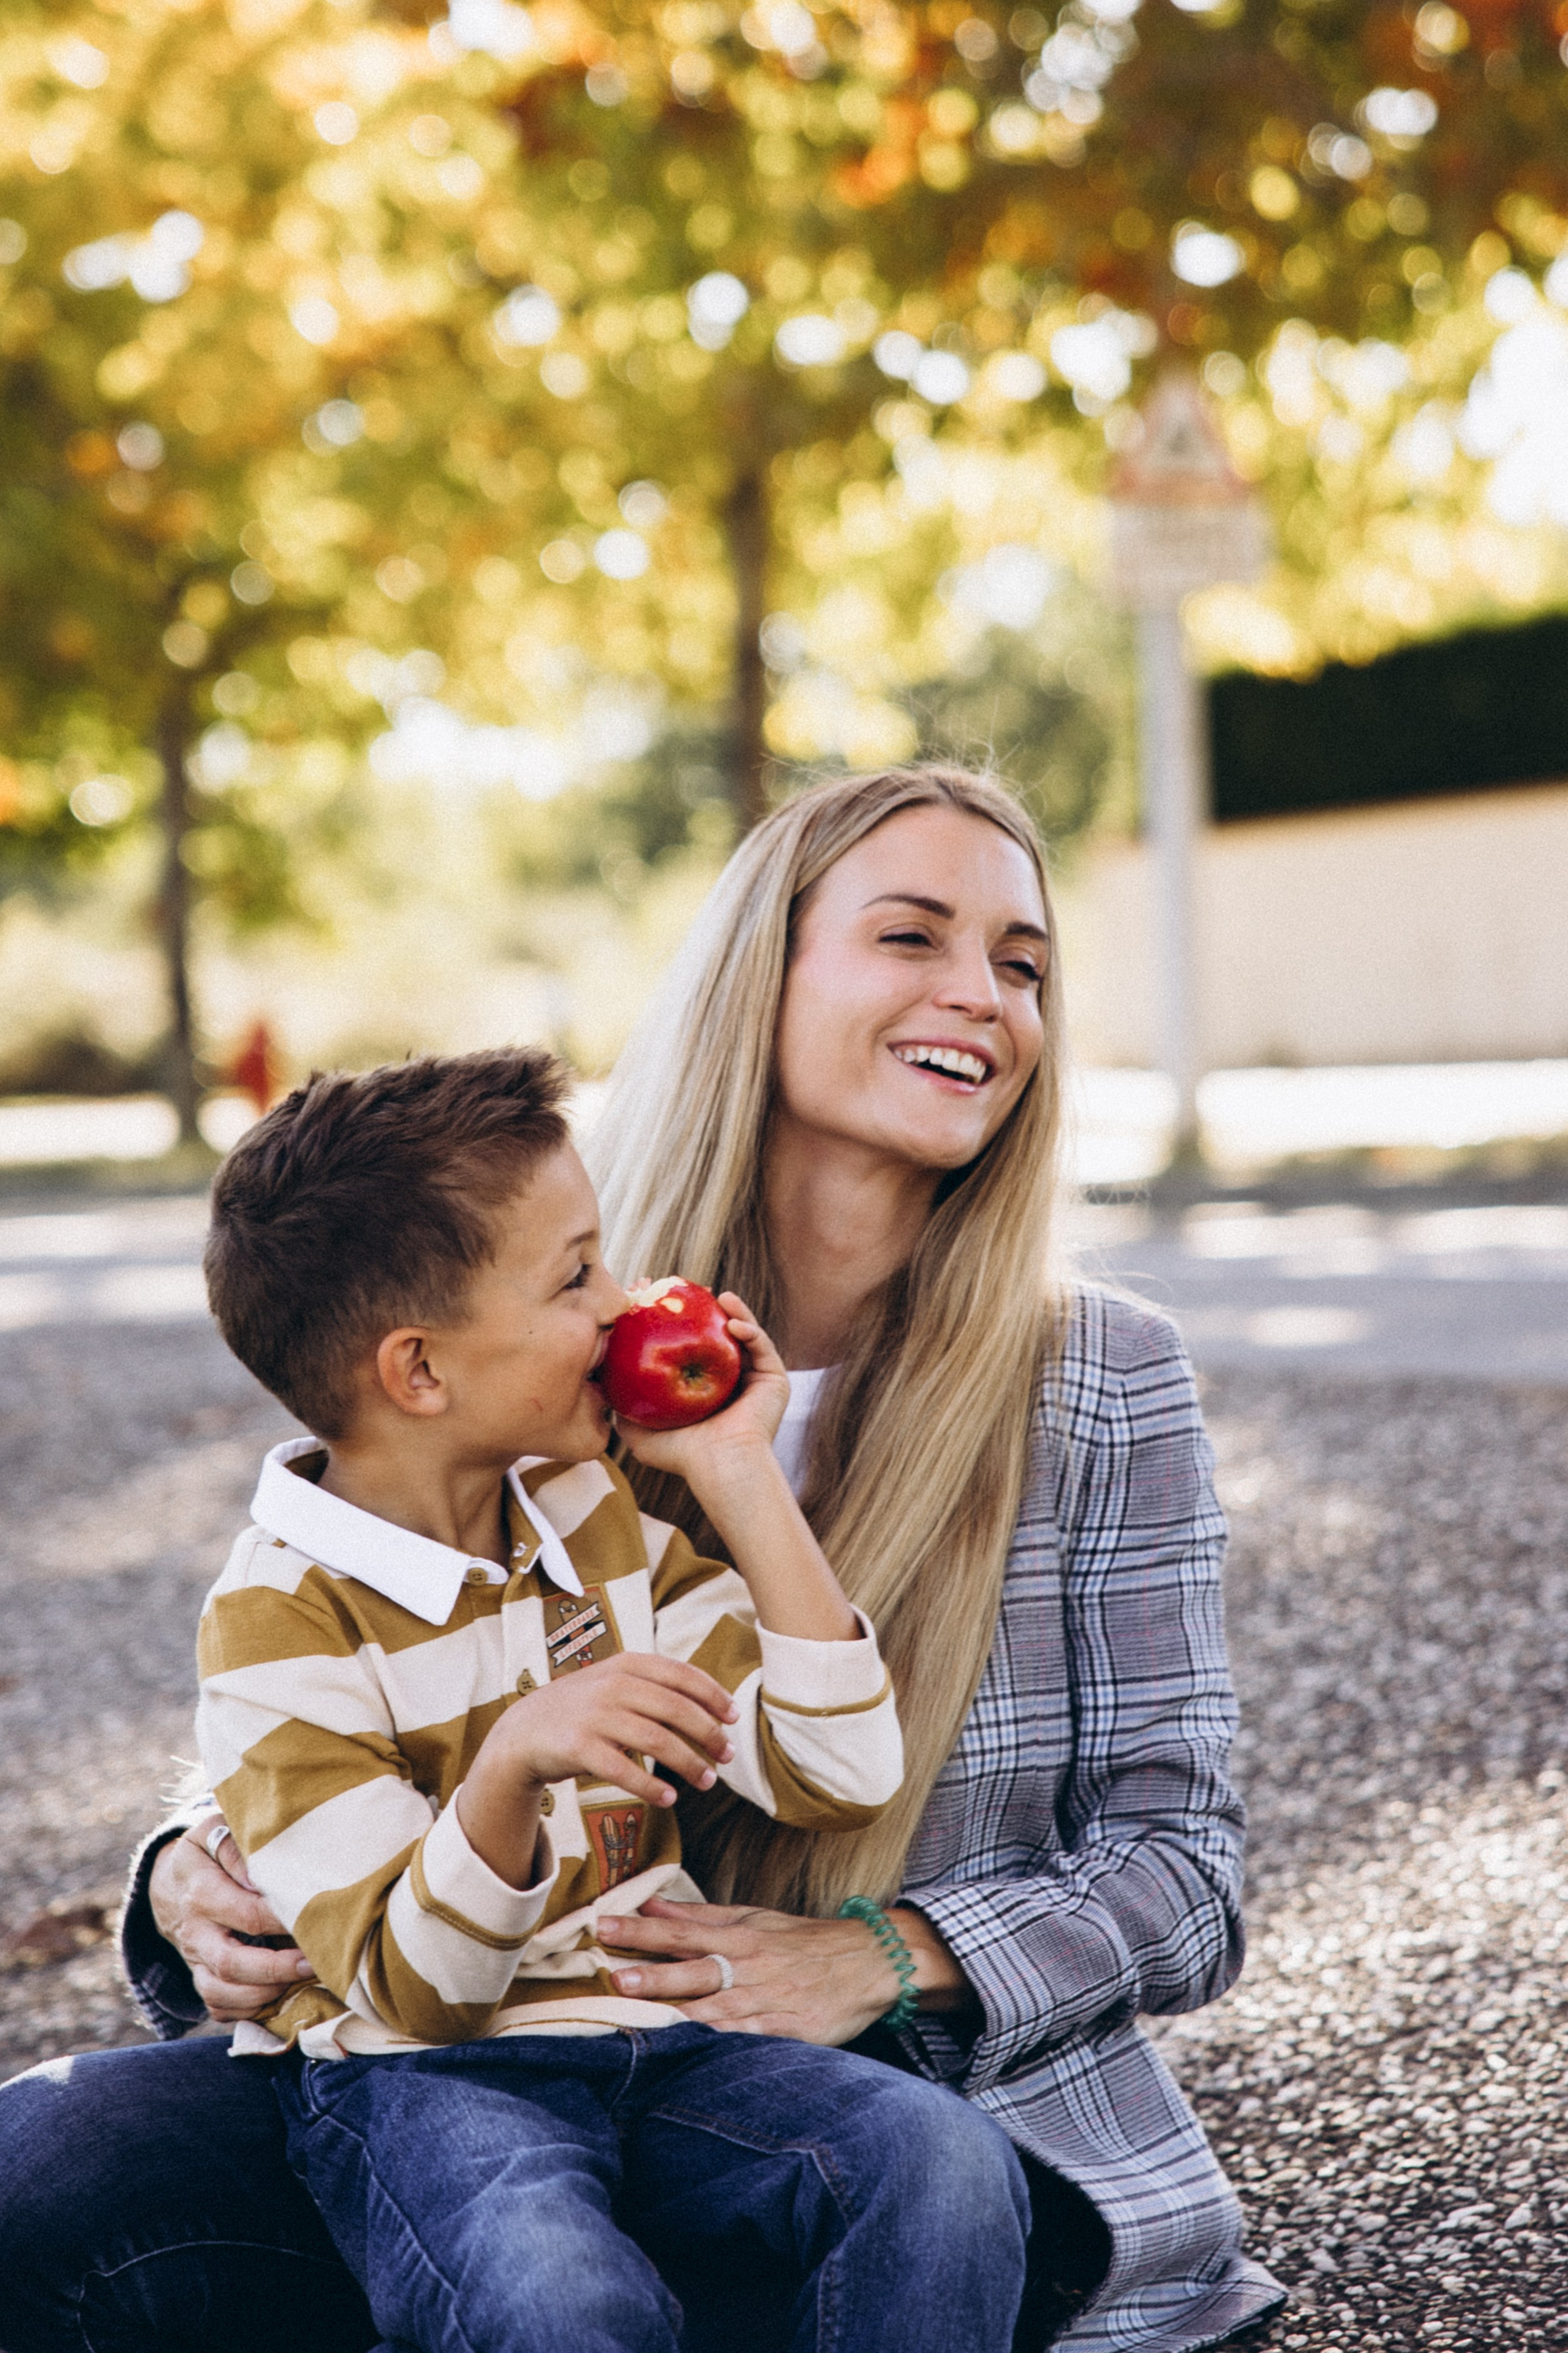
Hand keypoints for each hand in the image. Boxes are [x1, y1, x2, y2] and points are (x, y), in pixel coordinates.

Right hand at [148, 1817, 312, 2024]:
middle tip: (314, 1963)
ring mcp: (194, 1961)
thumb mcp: (213, 1833)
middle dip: (276, 1969)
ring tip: (301, 1980)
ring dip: (264, 1994)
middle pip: (231, 1964)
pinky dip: (248, 2011)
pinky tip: (279, 1997)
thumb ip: (237, 1849)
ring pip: (221, 1994)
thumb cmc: (205, 1853)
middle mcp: (195, 1933)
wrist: (168, 1884)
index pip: (247, 1915)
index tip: (315, 1919)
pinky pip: (218, 2008)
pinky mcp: (200, 1979)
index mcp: (201, 1892)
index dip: (282, 1922)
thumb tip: (263, 1877)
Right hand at [486, 1653, 739, 1808]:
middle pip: (676, 1709)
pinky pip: (624, 1771)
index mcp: (626, 1664)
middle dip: (709, 1734)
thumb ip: (654, 1688)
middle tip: (728, 1755)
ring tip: (708, 1781)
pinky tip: (669, 1798)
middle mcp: (612, 1685)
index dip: (713, 1695)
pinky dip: (651, 1787)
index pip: (681, 1674)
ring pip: (657, 1740)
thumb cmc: (582, 1710)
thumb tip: (711, 1708)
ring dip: (689, 1763)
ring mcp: (594, 1715)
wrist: (522, 1732)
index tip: (734, 1717)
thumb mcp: (614, 1683)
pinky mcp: (579, 1748)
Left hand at [595, 1897, 911, 2046]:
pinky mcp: (788, 2032)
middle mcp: (749, 1969)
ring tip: (640, 2022)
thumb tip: (652, 1902)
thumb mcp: (754, 1919)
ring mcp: (768, 2003)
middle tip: (614, 1977)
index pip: (681, 1930)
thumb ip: (701, 1915)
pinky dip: (720, 2048)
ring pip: (716, 2012)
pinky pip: (747, 2042)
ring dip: (677, 2016)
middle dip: (654, 1976)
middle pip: (694, 1971)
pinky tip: (694, 2057)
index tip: (603, 1924)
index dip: (642, 1928)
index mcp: (739, 1938)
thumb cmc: (803, 1941)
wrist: (869, 1963)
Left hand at [616, 1295, 789, 1483]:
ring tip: (716, 1295)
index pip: (686, 1344)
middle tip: (682, 1286)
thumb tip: (597, 1382)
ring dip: (731, 1309)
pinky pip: (762, 1345)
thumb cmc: (680, 1454)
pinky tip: (731, 1322)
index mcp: (701, 1387)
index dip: (670, 1318)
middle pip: (715, 1332)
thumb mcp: (638, 1431)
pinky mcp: (774, 1379)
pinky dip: (749, 1328)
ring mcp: (752, 1377)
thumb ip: (620, 1407)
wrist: (720, 1467)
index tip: (651, 1295)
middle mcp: (728, 1379)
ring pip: (742, 1332)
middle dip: (701, 1306)